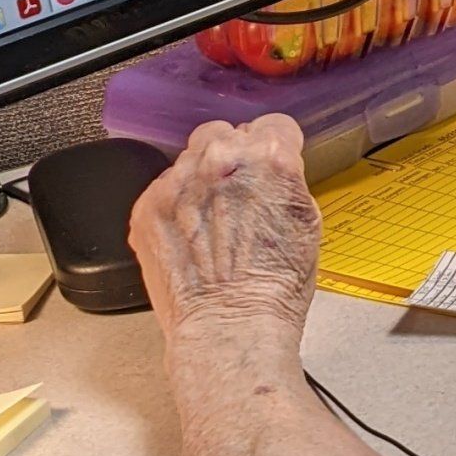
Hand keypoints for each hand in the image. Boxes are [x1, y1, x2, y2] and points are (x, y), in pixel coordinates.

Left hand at [130, 116, 320, 350]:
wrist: (230, 329)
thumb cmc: (274, 290)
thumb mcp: (306, 224)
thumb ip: (288, 183)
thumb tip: (275, 172)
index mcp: (269, 158)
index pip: (273, 126)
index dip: (274, 151)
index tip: (269, 169)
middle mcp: (220, 159)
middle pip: (226, 134)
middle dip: (233, 161)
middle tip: (239, 201)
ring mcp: (179, 180)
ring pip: (190, 159)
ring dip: (201, 182)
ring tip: (213, 227)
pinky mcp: (148, 204)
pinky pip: (164, 189)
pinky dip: (175, 208)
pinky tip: (191, 239)